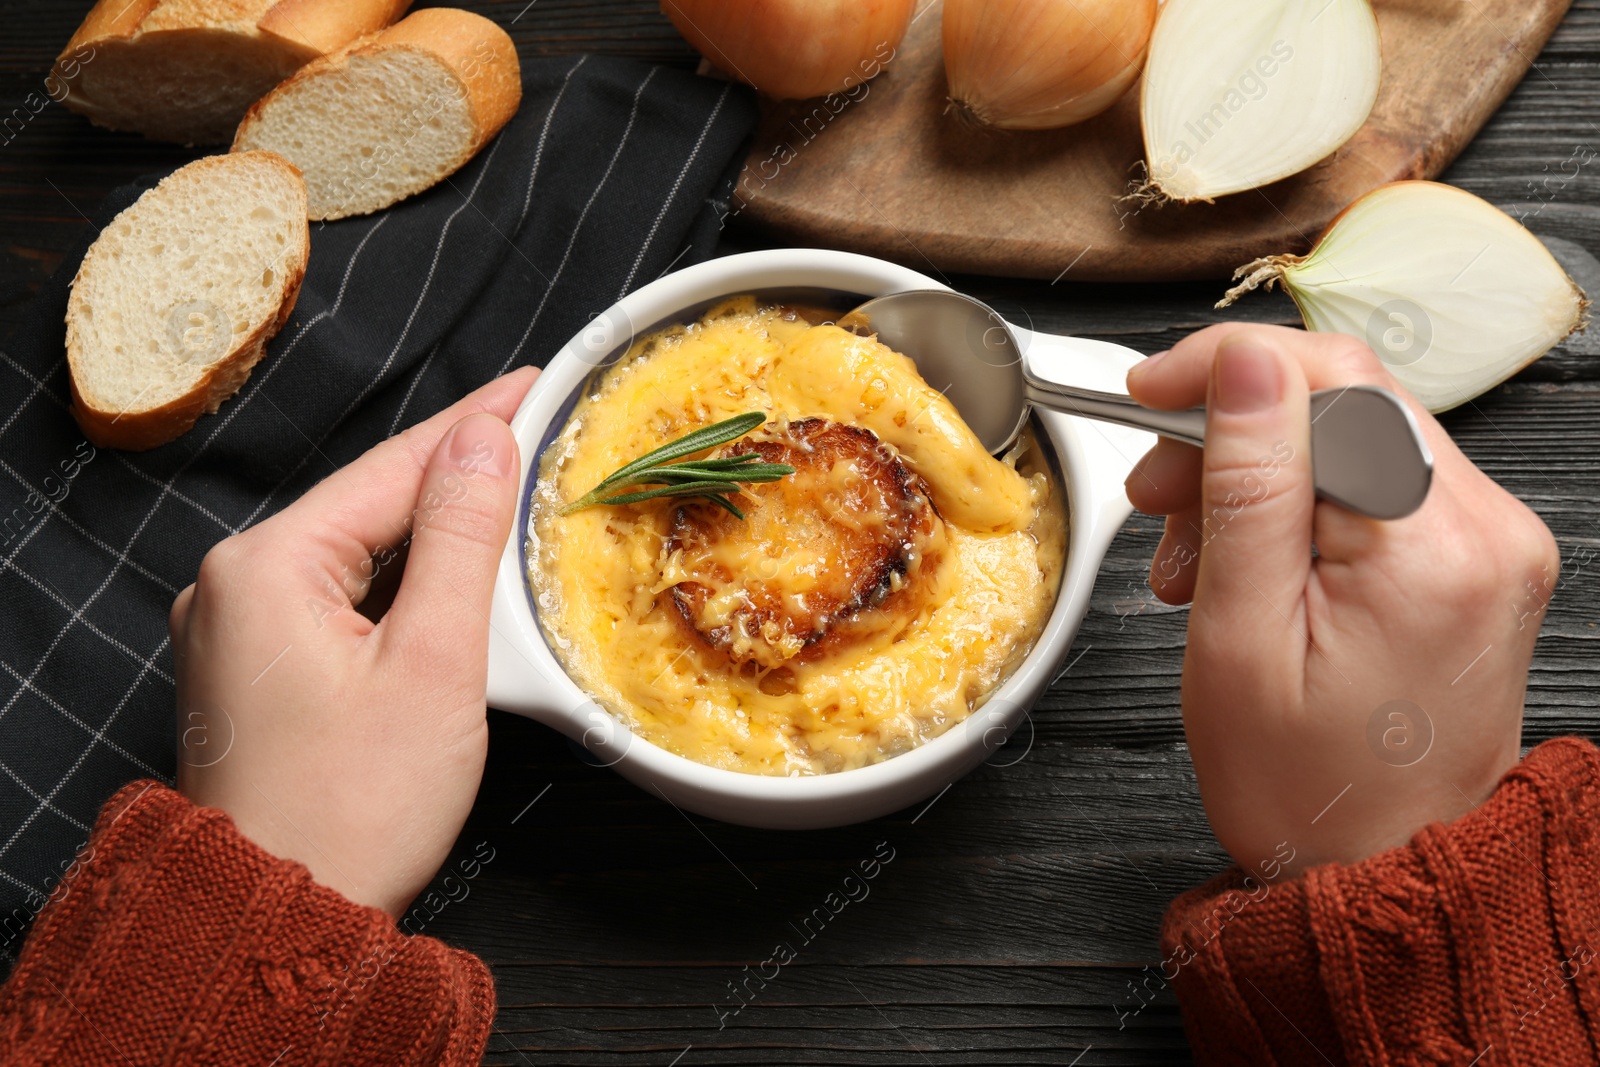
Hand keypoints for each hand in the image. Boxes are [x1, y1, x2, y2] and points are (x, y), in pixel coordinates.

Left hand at [172, 367, 536, 916]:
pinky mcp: (257, 672)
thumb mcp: (432, 661)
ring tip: (511, 497)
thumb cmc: (352, 807)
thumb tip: (483, 439)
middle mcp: (233, 586)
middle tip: (538, 435)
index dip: (474, 422)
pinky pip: (339, 600)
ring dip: (434, 533)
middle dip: (457, 475)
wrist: (281, 920)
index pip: (392, 467)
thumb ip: (461, 538)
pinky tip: (452, 578)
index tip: (533, 384)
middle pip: (371, 506)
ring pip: (358, 554)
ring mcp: (237, 631)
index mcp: (264, 566)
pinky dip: (401, 586)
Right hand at [1124, 326, 1556, 876]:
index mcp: (1431, 549)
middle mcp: (1487, 530)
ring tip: (1196, 557)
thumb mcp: (1240, 636)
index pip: (1333, 378)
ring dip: (1257, 474)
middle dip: (1232, 432)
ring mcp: (1492, 542)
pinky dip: (1299, 505)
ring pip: (1352, 437)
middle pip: (1345, 400)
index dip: (1225, 368)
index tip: (1151, 392)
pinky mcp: (1476, 557)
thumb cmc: (1303, 786)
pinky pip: (1376, 484)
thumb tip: (1243, 366)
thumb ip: (1248, 486)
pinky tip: (1251, 562)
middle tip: (1159, 496)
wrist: (1372, 868)